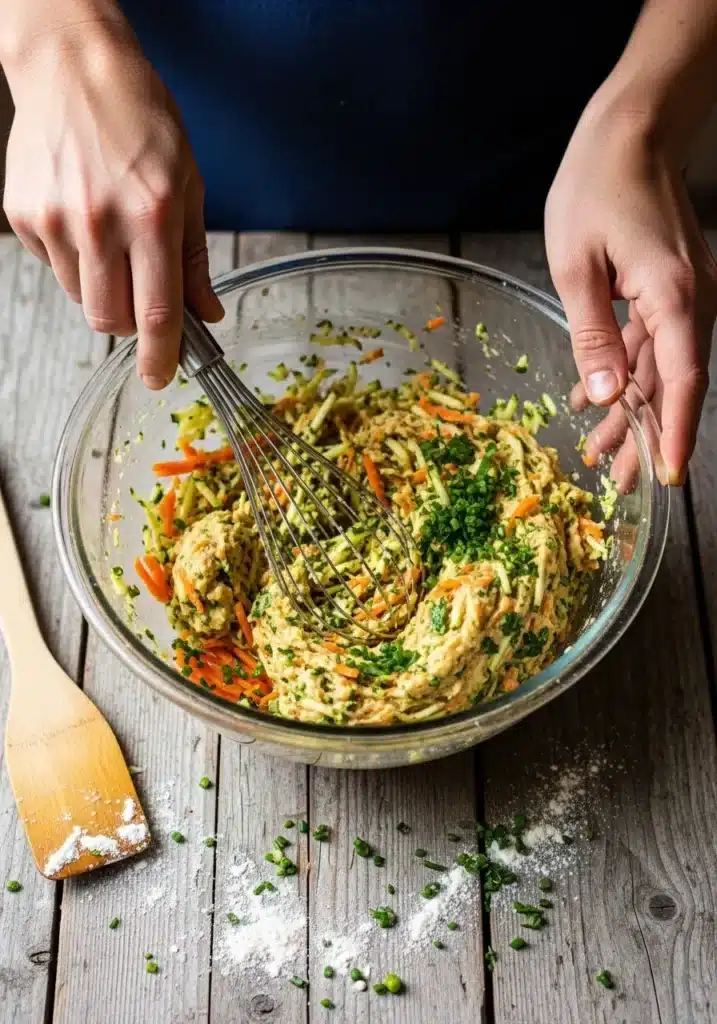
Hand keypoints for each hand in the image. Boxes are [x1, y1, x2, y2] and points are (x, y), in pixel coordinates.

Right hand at [3, 19, 223, 388]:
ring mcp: (55, 219)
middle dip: (131, 324)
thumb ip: (194, 258)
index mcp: (152, 216)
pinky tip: (82, 216)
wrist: (74, 67)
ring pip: (81, 298)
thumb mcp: (188, 184)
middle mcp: (101, 222)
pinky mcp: (22, 214)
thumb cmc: (139, 119)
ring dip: (102, 288)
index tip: (162, 378)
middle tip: (142, 296)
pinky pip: (53, 267)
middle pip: (111, 321)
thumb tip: (205, 313)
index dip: (162, 357)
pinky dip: (73, 258)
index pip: (158, 313)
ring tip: (111, 238)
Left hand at [545, 95, 716, 484]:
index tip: (671, 475)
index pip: (682, 379)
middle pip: (673, 385)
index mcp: (673, 296)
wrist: (631, 131)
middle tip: (622, 484)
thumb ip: (591, 335)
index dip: (678, 432)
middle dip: (648, 437)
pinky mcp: (669, 290)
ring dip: (636, 412)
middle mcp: (691, 301)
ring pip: (662, 371)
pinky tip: (602, 404)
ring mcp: (684, 296)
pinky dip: (629, 377)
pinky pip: (653, 346)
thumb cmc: (597, 185)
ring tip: (606, 455)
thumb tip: (601, 396)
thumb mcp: (575, 265)